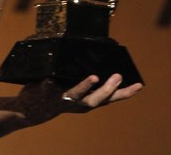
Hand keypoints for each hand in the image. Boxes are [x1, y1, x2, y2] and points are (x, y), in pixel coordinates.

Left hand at [11, 74, 142, 126]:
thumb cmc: (57, 95)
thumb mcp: (75, 90)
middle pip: (97, 99)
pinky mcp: (46, 94)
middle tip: (119, 77)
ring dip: (85, 87)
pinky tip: (50, 78)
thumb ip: (85, 81)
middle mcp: (78, 103)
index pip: (110, 98)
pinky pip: (48, 88)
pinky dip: (49, 84)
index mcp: (87, 101)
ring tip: (94, 76)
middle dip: (109, 89)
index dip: (125, 93)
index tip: (139, 85)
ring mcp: (62, 99)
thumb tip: (99, 62)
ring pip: (76, 95)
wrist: (31, 109)